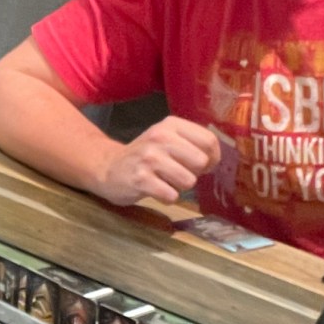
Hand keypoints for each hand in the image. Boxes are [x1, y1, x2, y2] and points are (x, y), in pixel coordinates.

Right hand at [92, 116, 220, 207]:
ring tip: (164, 181)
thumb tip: (216, 160)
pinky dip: (166, 198)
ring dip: (180, 187)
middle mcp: (160, 137)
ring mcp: (149, 158)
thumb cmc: (145, 156)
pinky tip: (154, 190)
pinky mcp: (140, 179)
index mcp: (171, 125)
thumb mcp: (167, 140)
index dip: (212, 158)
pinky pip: (171, 196)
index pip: (209, 141)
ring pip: (188, 181)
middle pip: (201, 161)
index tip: (202, 166)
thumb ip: (193, 144)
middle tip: (178, 173)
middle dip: (194, 173)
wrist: (107, 167)